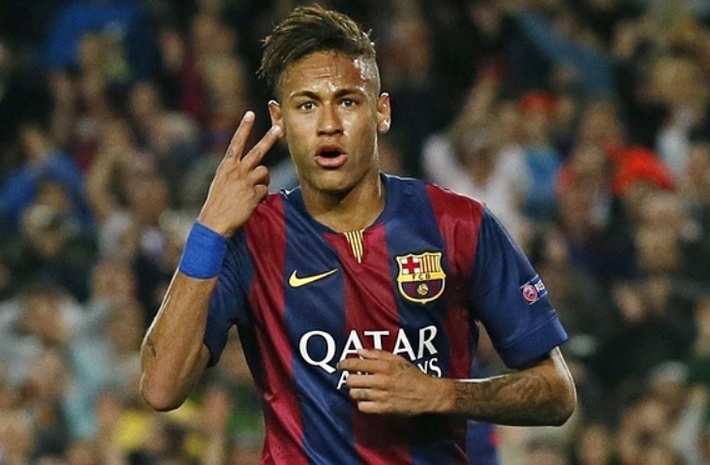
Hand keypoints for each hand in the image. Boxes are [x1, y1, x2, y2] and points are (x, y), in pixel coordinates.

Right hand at [197, 111, 282, 235]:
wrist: (214, 222)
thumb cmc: (217, 203)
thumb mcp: (221, 182)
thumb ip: (235, 173)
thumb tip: (254, 171)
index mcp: (226, 165)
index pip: (236, 142)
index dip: (244, 128)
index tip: (250, 114)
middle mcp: (236, 170)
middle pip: (258, 151)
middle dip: (270, 138)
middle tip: (279, 128)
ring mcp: (246, 181)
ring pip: (265, 172)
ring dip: (263, 181)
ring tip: (252, 192)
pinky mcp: (253, 193)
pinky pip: (265, 190)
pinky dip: (260, 196)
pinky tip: (251, 203)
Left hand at [337, 349, 451, 414]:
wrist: (427, 394)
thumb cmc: (412, 374)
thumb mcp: (397, 359)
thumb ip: (377, 354)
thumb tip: (359, 351)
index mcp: (384, 366)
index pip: (356, 364)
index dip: (345, 364)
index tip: (340, 365)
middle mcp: (380, 380)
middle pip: (352, 380)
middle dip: (349, 379)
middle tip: (352, 378)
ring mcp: (381, 396)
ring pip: (355, 394)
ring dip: (355, 391)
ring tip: (360, 389)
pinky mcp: (383, 409)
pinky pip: (362, 407)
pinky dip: (361, 403)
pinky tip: (366, 399)